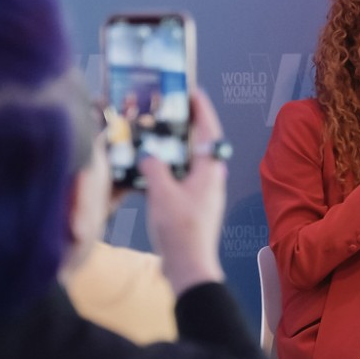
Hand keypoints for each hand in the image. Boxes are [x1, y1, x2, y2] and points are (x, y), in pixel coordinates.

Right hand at [140, 87, 226, 291]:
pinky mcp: (193, 206)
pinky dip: (170, 168)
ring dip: (177, 148)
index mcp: (210, 172)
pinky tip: (153, 168)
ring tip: (158, 135)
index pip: (209, 132)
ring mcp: (203, 193)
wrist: (188, 266)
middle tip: (171, 109)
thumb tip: (149, 156)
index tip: (194, 92)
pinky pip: (182, 178)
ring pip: (190, 162)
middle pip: (201, 145)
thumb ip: (154, 168)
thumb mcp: (162, 193)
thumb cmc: (181, 231)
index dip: (202, 110)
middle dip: (187, 126)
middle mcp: (211, 179)